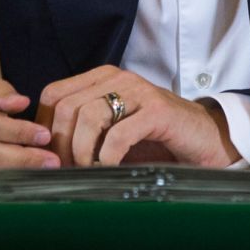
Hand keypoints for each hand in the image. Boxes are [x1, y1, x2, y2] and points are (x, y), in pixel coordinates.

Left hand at [37, 66, 239, 167]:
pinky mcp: (158, 111)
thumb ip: (83, 131)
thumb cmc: (155, 139)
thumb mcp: (113, 129)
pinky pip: (119, 134)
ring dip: (82, 152)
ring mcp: (139, 92)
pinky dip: (108, 157)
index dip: (44, 127)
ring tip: (88, 171)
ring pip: (88, 116)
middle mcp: (118, 78)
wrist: (205, 139)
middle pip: (66, 107)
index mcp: (102, 78)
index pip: (54, 94)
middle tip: (66, 170)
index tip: (47, 157)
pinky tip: (110, 169)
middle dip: (61, 144)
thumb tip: (44, 154)